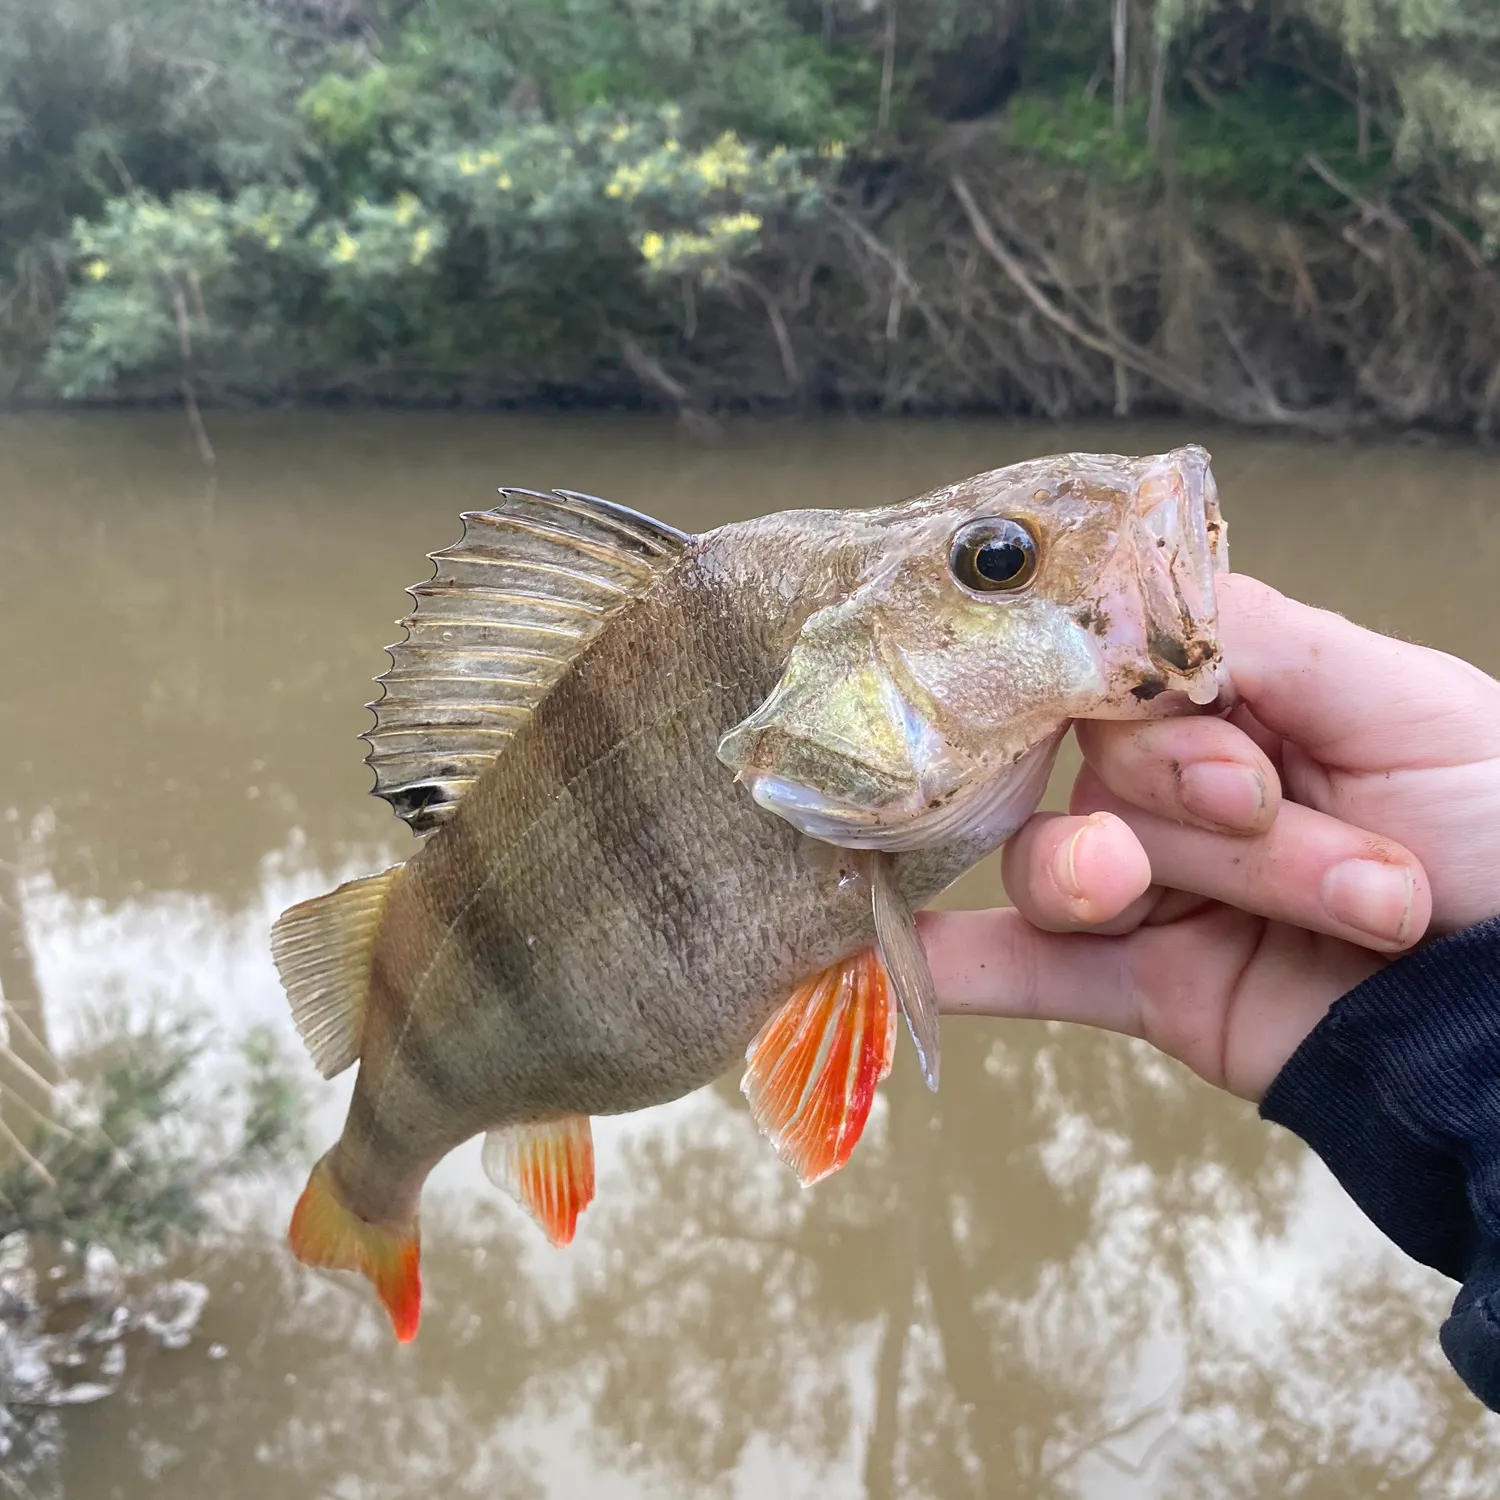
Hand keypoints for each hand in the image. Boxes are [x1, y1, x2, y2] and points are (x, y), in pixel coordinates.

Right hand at [924, 574, 1499, 1101]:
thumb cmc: (1499, 832)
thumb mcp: (1399, 701)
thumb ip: (1248, 635)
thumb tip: (1102, 586)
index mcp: (1239, 700)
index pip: (1118, 668)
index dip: (1155, 714)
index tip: (1235, 766)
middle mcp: (1181, 785)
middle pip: (1097, 768)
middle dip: (1204, 813)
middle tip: (1308, 846)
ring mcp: (1154, 886)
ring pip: (1066, 861)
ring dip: (1155, 885)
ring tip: (1287, 919)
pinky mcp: (1142, 985)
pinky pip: (1026, 969)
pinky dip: (955, 962)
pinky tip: (889, 950)